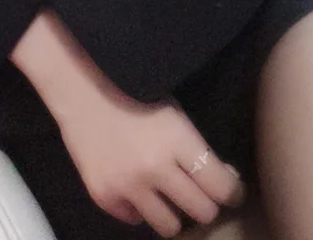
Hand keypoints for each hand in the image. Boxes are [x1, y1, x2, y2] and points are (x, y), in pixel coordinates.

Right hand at [51, 84, 246, 234]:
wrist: (79, 87)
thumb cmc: (132, 89)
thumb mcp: (172, 112)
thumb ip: (193, 147)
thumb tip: (221, 177)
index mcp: (178, 140)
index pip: (221, 186)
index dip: (232, 191)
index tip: (231, 190)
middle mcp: (155, 168)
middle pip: (201, 211)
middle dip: (206, 203)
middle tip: (200, 193)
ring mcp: (128, 186)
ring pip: (169, 226)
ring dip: (175, 213)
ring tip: (170, 198)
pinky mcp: (104, 196)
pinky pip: (135, 220)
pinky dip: (140, 209)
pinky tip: (137, 189)